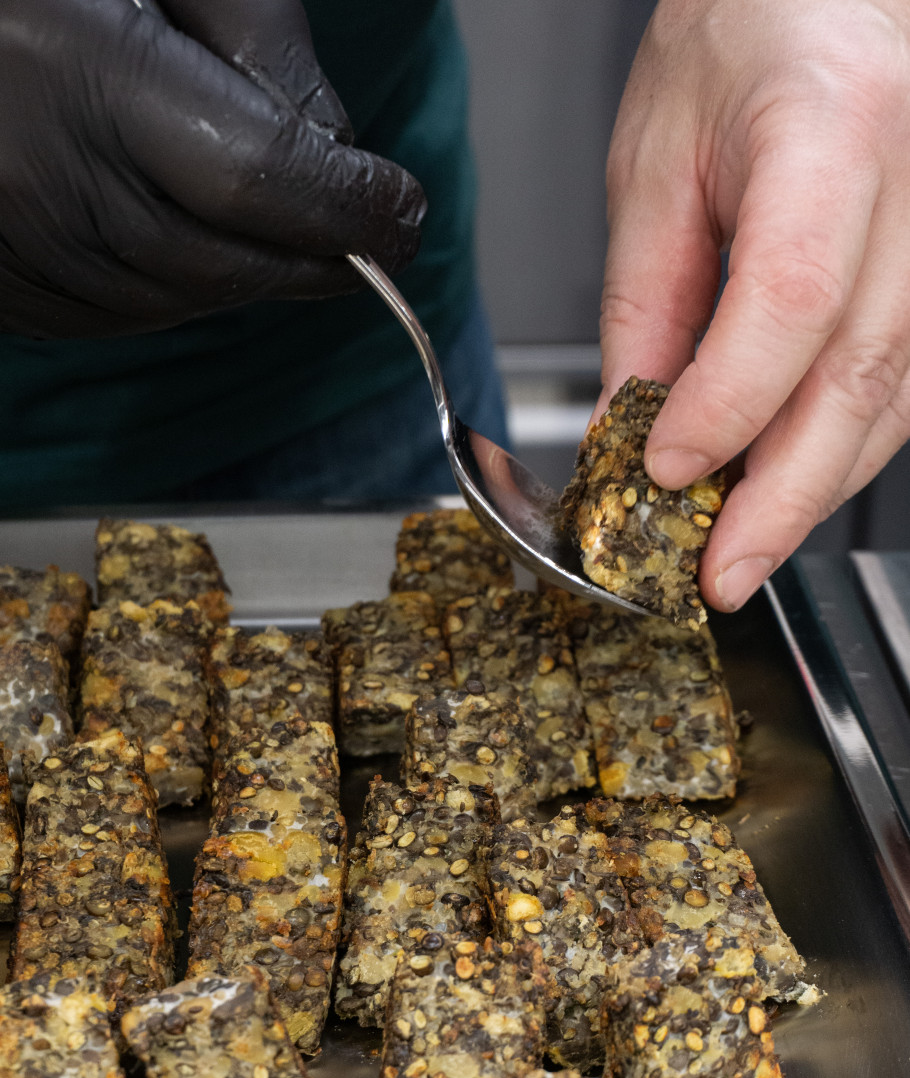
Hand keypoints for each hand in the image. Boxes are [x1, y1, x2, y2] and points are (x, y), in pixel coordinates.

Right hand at [0, 0, 424, 337]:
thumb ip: (257, 37)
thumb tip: (341, 150)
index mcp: (77, 68)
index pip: (254, 176)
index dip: (344, 206)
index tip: (399, 211)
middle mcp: (40, 177)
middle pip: (225, 260)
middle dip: (316, 256)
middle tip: (373, 238)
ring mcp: (19, 249)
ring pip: (182, 299)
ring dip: (257, 277)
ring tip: (292, 231)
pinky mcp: (10, 292)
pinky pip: (127, 317)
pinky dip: (190, 291)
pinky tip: (207, 244)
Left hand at [597, 0, 909, 608]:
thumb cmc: (744, 40)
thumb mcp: (656, 164)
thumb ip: (645, 305)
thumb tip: (627, 428)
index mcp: (832, 127)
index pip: (789, 297)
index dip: (727, 405)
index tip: (660, 471)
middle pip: (864, 373)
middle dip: (783, 498)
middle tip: (719, 575)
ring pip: (897, 398)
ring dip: (814, 489)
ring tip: (740, 549)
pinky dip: (846, 449)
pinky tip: (790, 487)